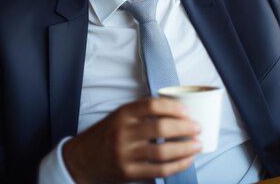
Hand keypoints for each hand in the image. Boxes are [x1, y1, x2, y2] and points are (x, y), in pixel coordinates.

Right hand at [62, 97, 201, 183]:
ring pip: (163, 152)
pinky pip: (159, 170)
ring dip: (185, 149)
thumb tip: (177, 110)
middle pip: (161, 129)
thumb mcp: (119, 116)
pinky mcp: (129, 173)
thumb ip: (142, 112)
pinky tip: (187, 160)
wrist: (81, 159)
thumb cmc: (106, 134)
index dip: (174, 108)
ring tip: (197, 145)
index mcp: (123, 114)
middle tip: (198, 128)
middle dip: (185, 128)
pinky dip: (177, 166)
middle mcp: (123, 133)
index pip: (153, 105)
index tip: (187, 112)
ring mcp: (125, 155)